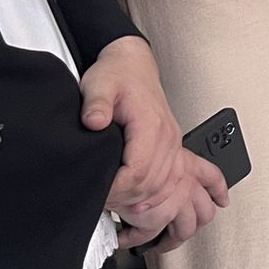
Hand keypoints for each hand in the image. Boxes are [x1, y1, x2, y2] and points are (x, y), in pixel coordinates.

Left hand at [83, 36, 181, 214]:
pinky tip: (143, 203)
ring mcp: (172, 142)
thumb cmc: (117, 75)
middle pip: (152, 184)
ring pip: (164, 185)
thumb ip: (96, 103)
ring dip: (141, 200)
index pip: (138, 171)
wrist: (133, 65)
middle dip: (125, 199)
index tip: (98, 192)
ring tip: (117, 204)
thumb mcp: (99, 84)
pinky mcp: (171, 146)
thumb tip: (94, 121)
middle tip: (101, 201)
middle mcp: (167, 136)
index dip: (117, 189)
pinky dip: (159, 195)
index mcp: (151, 124)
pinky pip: (174, 178)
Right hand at [115, 149, 229, 251]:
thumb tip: (156, 175)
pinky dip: (135, 241)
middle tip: (183, 230)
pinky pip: (149, 236)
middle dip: (196, 224)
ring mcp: (176, 201)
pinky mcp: (158, 217)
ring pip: (185, 230)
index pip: (212, 177)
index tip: (222, 199)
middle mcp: (186, 182)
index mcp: (186, 162)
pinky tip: (125, 239)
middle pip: (205, 211)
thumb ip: (161, 163)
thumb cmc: (124, 149)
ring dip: (171, 240)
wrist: (110, 156)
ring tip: (157, 243)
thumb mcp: (149, 149)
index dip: (219, 191)